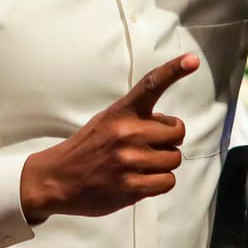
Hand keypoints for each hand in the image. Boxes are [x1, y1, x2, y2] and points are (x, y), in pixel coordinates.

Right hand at [19, 53, 198, 223]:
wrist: (56, 180)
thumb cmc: (86, 148)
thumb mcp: (107, 121)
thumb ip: (137, 118)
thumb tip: (167, 124)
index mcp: (121, 113)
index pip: (151, 85)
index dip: (174, 70)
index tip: (191, 60)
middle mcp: (127, 133)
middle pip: (177, 132)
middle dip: (170, 139)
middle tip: (151, 145)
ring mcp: (129, 161)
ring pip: (175, 158)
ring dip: (163, 163)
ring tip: (141, 164)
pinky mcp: (131, 187)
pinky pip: (167, 181)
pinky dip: (159, 182)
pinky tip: (142, 179)